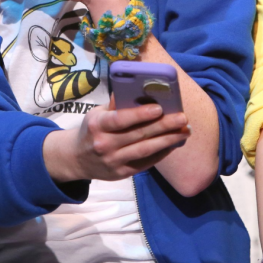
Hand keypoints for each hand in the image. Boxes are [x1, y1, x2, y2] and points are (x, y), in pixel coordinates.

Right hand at [44, 97, 190, 181]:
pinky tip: (174, 143)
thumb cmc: (93, 129)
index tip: (159, 108)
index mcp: (97, 125)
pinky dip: (161, 153)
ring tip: (185, 131)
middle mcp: (104, 144)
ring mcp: (113, 161)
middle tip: (183, 118)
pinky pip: (146, 163)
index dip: (140, 114)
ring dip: (168, 140)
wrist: (76, 159)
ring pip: (145, 150)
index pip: (120, 119)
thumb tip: (140, 88)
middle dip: (164, 126)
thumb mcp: (97, 113)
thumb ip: (117, 104)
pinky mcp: (122, 174)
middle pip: (138, 135)